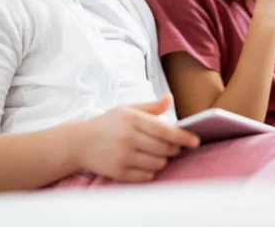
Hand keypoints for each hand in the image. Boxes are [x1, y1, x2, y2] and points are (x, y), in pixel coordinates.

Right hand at [75, 95, 199, 181]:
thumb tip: (170, 99)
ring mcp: (123, 157)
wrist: (79, 142)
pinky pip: (147, 176)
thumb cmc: (107, 124)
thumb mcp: (127, 109)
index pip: (165, 131)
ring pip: (158, 164)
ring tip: (154, 152)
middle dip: (173, 148)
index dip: (183, 137)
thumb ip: (150, 107)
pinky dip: (150, 171)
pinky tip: (143, 162)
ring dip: (162, 160)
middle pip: (165, 149)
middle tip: (170, 145)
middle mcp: (128, 138)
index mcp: (132, 119)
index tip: (195, 141)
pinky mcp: (119, 172)